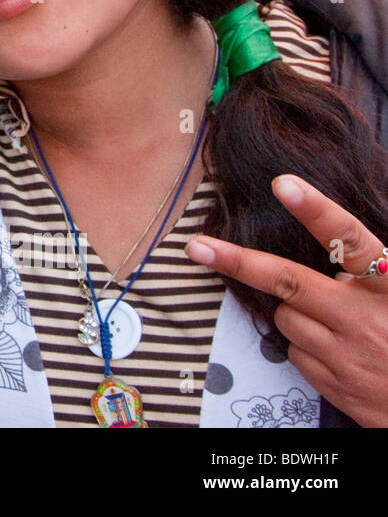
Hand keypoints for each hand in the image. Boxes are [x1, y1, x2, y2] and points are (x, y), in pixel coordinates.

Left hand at [185, 174, 387, 425]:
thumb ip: (371, 271)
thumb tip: (332, 259)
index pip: (350, 240)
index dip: (316, 211)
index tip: (283, 184)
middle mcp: (365, 319)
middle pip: (288, 281)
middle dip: (238, 261)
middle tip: (198, 246)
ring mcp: (346, 354)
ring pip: (285, 317)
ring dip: (294, 312)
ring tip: (332, 321)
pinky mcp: (333, 384)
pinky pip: (295, 352)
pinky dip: (305, 345)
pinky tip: (335, 350)